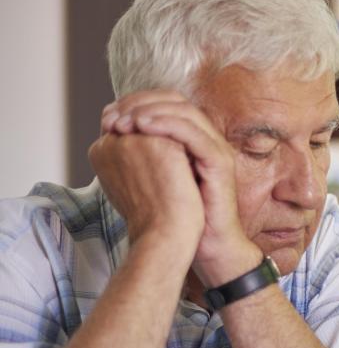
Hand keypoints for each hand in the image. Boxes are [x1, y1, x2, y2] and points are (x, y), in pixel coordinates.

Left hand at [101, 91, 260, 285]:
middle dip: (140, 103)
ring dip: (150, 111)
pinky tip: (142, 128)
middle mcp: (209, 139)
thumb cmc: (183, 218)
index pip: (167, 104)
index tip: (109, 115)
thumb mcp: (156, 178)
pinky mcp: (220, 163)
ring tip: (124, 121)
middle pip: (176, 101)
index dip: (137, 102)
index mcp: (195, 140)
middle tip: (114, 115)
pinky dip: (166, 125)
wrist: (206, 246)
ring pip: (185, 112)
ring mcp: (217, 149)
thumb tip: (112, 137)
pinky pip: (193, 134)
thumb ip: (142, 155)